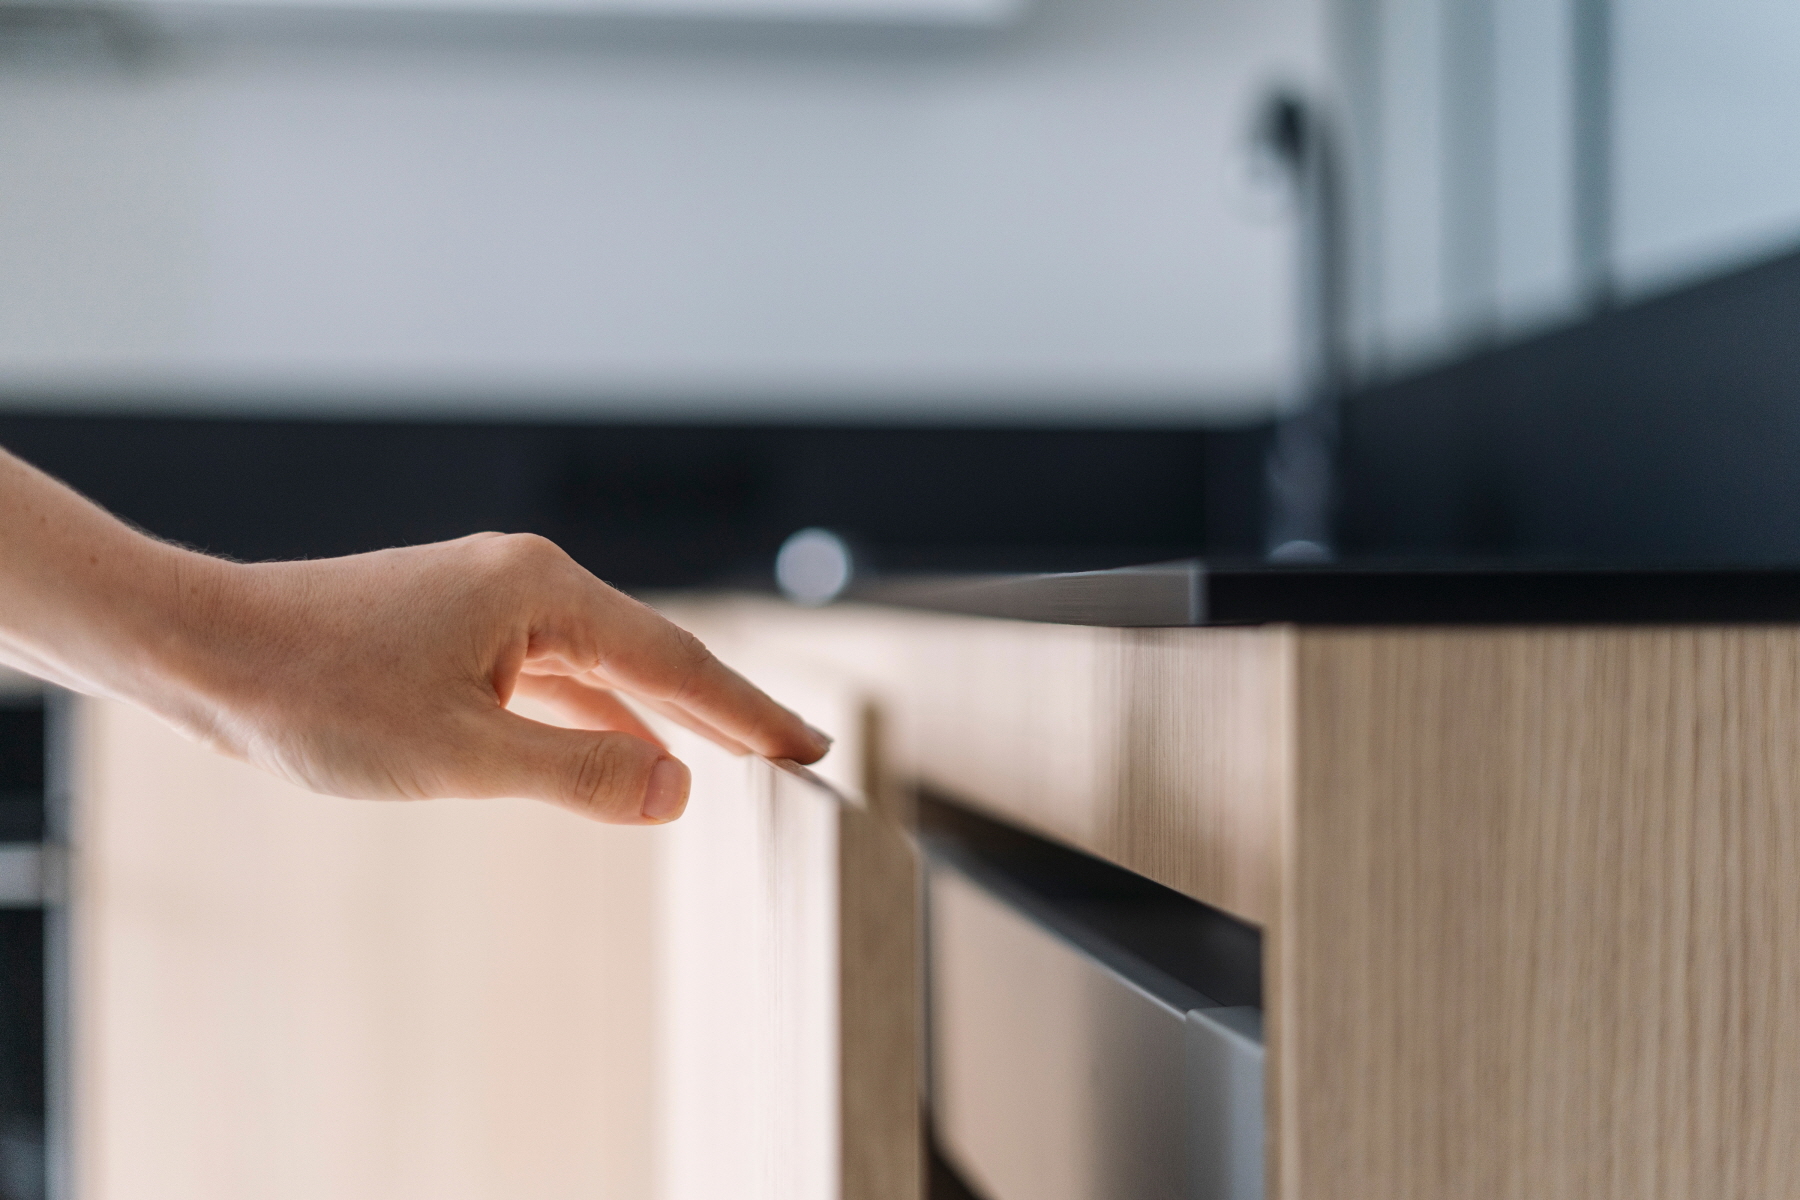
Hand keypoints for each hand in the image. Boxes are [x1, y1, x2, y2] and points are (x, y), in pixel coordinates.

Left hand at [151, 532, 827, 823]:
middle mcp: (529, 584)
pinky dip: (593, 718)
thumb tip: (679, 789)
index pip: (678, 662)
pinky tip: (618, 752)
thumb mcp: (459, 753)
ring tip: (726, 759)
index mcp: (544, 593)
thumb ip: (578, 772)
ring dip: (658, 718)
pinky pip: (551, 678)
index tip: (811, 750)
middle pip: (652, 656)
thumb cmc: (318, 695)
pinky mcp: (456, 630)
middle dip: (722, 711)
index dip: (749, 714)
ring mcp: (491, 604)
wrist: (204, 649)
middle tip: (795, 754)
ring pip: (600, 670)